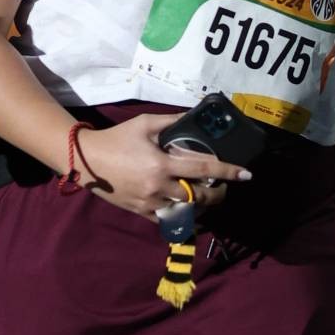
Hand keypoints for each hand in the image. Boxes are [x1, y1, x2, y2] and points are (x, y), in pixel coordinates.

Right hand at [72, 109, 253, 222]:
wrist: (87, 160)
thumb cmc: (116, 139)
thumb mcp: (144, 124)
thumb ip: (172, 121)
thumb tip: (194, 115)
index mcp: (162, 164)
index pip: (204, 169)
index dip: (229, 172)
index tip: (247, 175)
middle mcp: (159, 186)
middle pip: (200, 196)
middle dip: (218, 194)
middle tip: (225, 188)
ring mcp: (150, 202)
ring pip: (186, 211)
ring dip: (201, 206)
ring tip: (208, 197)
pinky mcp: (141, 212)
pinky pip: (168, 219)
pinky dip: (182, 215)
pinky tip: (189, 209)